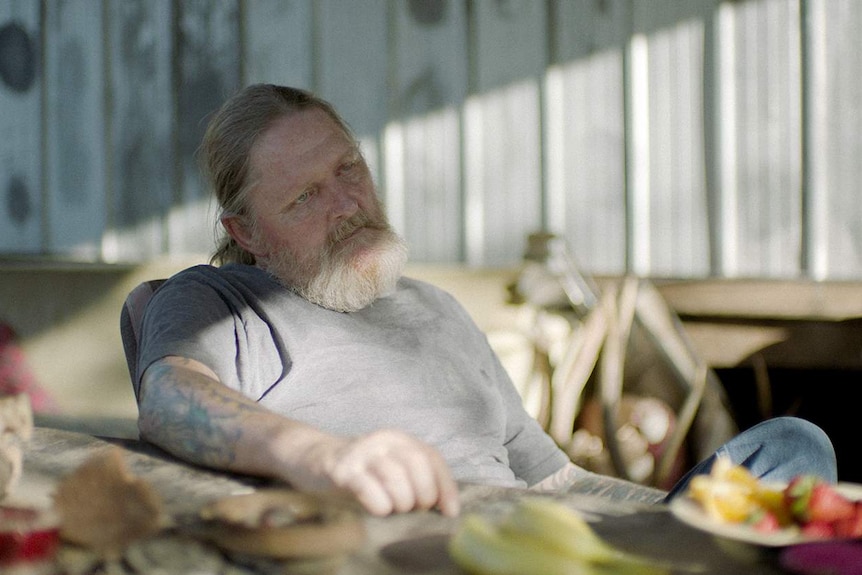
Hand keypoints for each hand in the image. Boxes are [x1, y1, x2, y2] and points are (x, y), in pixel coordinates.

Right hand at [283, 429, 459, 516]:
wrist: (314, 458)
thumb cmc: (360, 470)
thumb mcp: (390, 466)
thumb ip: (415, 478)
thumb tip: (445, 508)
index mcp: (400, 439)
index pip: (432, 458)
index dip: (446, 487)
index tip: (449, 512)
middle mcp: (383, 441)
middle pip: (417, 465)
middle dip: (422, 495)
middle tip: (413, 509)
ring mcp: (362, 453)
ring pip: (396, 479)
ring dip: (401, 503)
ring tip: (392, 508)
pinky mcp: (342, 470)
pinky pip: (369, 490)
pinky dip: (379, 505)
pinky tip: (378, 510)